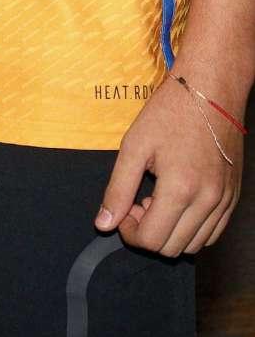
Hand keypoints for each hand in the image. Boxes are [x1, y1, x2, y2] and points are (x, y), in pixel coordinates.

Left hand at [95, 75, 241, 254]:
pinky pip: (214, 232)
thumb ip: (118, 189)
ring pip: (195, 245)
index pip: (152, 240)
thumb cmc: (170, 111)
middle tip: (138, 203)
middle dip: (148, 233)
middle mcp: (208, 201)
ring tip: (158, 199)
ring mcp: (225, 200)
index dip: (130, 232)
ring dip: (171, 232)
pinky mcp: (233, 196)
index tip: (124, 210)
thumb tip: (103, 224)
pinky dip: (193, 229)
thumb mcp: (135, 145)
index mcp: (180, 189)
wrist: (211, 88)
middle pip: (173, 248)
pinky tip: (178, 202)